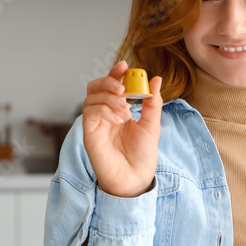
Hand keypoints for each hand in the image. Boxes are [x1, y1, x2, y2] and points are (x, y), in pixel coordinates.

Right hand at [82, 60, 162, 197]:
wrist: (136, 179)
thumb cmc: (143, 155)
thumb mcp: (152, 125)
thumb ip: (153, 103)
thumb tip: (156, 79)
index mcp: (120, 109)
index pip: (113, 85)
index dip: (116, 73)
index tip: (125, 66)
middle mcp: (105, 114)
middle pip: (96, 87)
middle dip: (108, 81)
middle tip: (123, 87)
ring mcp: (96, 123)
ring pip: (91, 97)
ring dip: (108, 97)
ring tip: (124, 109)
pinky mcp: (89, 134)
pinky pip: (89, 113)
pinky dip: (103, 110)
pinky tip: (117, 119)